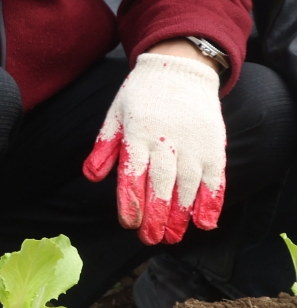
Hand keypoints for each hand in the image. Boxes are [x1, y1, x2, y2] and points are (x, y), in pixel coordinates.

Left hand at [82, 51, 224, 244]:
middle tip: (150, 239)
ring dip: (180, 215)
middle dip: (155, 216)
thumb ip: (104, 147)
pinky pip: (215, 178)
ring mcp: (193, 143)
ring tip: (172, 237)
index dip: (131, 201)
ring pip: (187, 186)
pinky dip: (212, 201)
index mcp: (138, 133)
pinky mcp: (214, 145)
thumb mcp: (116, 114)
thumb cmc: (141, 95)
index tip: (128, 223)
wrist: (180, 68)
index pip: (133, 173)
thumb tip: (91, 177)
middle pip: (161, 185)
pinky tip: (205, 222)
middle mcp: (166, 141)